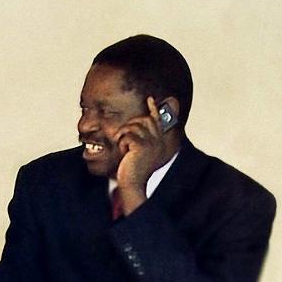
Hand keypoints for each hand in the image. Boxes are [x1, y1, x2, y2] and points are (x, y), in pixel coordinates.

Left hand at [113, 96, 172, 213]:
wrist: (132, 183)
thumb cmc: (133, 169)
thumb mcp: (139, 152)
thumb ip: (141, 138)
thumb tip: (137, 124)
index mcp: (159, 142)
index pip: (157, 121)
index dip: (154, 109)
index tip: (150, 98)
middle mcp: (158, 141)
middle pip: (142, 120)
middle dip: (130, 127)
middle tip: (124, 139)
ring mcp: (151, 143)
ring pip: (133, 127)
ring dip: (124, 136)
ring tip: (125, 149)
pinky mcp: (141, 146)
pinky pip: (127, 135)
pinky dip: (122, 143)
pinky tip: (124, 154)